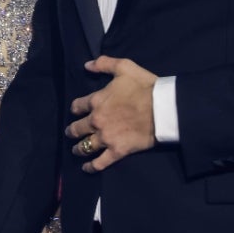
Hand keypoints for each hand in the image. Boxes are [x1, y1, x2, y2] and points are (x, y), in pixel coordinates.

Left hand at [66, 55, 157, 172]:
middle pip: (77, 128)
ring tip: (76, 150)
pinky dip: (91, 167)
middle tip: (71, 132)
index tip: (76, 110)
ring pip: (84, 146)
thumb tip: (86, 65)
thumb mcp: (125, 67)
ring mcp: (106, 138)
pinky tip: (86, 168)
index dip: (76, 108)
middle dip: (72, 130)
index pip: (77, 106)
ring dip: (78, 149)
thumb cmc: (145, 86)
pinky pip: (99, 163)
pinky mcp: (117, 151)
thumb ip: (104, 64)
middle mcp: (96, 121)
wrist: (162, 108)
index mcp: (97, 101)